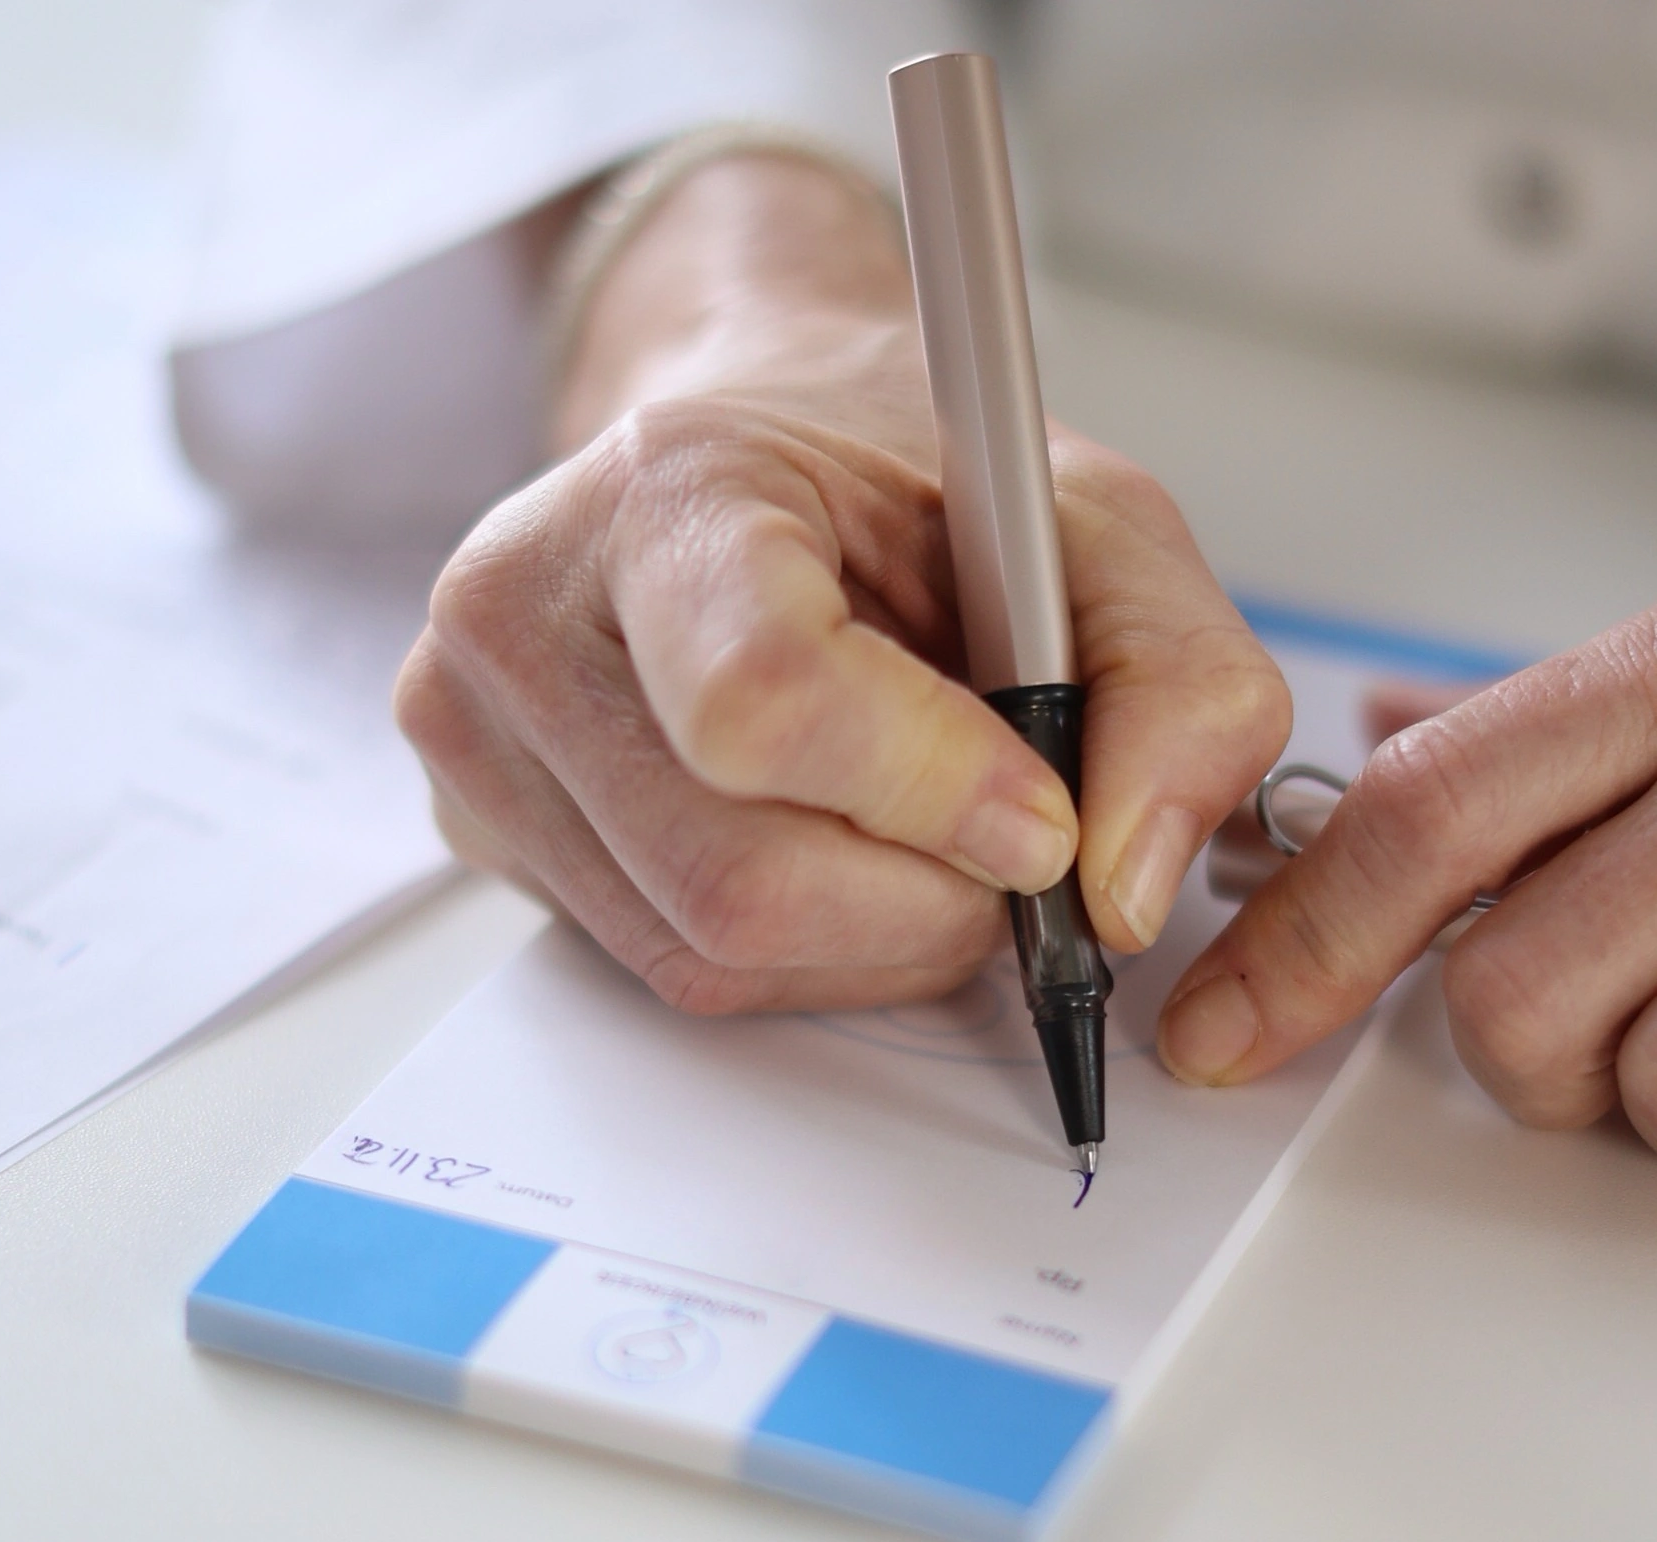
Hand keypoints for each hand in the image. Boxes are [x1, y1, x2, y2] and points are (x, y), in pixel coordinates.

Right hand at [395, 153, 1285, 1011]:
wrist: (757, 456)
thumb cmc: (905, 482)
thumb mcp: (1094, 527)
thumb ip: (1177, 685)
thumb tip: (1124, 893)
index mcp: (664, 491)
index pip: (762, 704)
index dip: (930, 792)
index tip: (1039, 817)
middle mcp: (524, 615)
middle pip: (738, 878)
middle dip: (925, 902)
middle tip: (1004, 840)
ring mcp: (479, 738)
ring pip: (707, 952)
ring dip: (873, 938)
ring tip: (924, 830)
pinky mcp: (486, 834)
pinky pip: (668, 970)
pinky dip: (800, 949)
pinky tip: (835, 848)